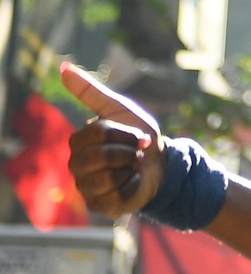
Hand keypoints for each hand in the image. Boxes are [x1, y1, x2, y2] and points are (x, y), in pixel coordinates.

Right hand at [62, 62, 165, 218]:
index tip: (136, 135)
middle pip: (99, 155)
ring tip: (132, 167)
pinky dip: (130, 185)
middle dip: (128, 150)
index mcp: (79, 142)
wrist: (163, 164)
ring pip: (104, 176)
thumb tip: (63, 68)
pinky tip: (131, 183)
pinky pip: (112, 194)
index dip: (123, 133)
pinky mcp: (98, 205)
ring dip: (129, 168)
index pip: (96, 133)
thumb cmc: (140, 135)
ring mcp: (85, 186)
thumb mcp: (120, 109)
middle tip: (135, 152)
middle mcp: (76, 165)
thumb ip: (91, 92)